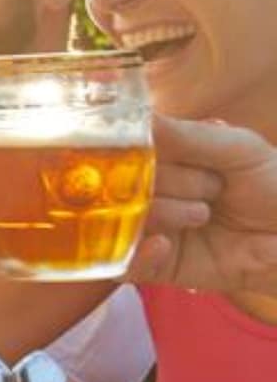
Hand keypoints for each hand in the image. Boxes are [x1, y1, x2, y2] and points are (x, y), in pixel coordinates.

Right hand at [131, 116, 276, 294]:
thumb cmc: (273, 185)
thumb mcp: (238, 150)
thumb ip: (186, 136)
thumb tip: (140, 116)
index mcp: (161, 157)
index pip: (124, 149)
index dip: (139, 151)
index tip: (159, 153)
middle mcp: (147, 191)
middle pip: (121, 184)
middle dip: (167, 183)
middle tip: (212, 187)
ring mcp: (148, 229)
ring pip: (121, 220)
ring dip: (162, 213)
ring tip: (203, 215)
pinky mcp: (154, 266)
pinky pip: (123, 265)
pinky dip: (138, 254)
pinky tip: (162, 245)